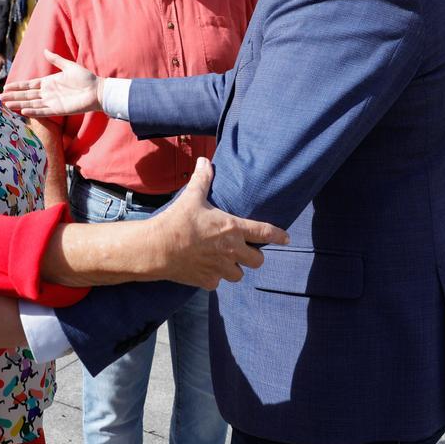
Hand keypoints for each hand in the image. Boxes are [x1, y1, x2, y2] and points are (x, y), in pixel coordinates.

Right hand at [1, 50, 102, 116]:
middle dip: (14, 96)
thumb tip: (45, 50)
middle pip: (27, 95)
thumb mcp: (69, 66)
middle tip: (0, 97)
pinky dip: (33, 111)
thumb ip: (56, 59)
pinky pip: (43, 111)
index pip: (29, 85)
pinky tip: (23, 111)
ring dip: (19, 104)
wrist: (97, 90)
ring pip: (31, 104)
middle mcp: (48, 93)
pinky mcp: (58, 110)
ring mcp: (52, 102)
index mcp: (49, 83)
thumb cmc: (85, 78)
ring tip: (7, 104)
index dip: (18, 86)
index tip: (6, 86)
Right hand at [150, 158, 288, 289]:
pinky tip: (205, 269)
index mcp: (233, 228)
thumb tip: (204, 161)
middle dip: (254, 256)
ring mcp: (220, 268)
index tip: (286, 238)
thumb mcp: (192, 197)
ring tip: (224, 260)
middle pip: (257, 260)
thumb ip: (202, 180)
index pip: (265, 233)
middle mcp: (232, 251)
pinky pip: (218, 282)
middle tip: (245, 250)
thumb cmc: (177, 221)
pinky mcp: (207, 281)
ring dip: (235, 268)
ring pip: (239, 274)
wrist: (157, 248)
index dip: (278, 236)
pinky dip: (214, 277)